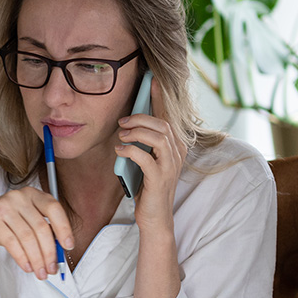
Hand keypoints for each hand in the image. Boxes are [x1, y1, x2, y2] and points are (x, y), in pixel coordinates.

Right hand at [0, 186, 73, 279]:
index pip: (54, 208)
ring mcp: (3, 206)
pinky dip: (22, 258)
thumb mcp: (26, 222)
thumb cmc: (4, 225)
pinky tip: (27, 267)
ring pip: (27, 237)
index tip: (69, 246)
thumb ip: (44, 231)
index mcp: (32, 194)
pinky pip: (12, 243)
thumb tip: (61, 251)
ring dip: (37, 259)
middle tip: (52, 269)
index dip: (64, 228)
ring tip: (40, 272)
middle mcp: (18, 197)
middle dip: (49, 252)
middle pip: (41, 227)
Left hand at [114, 79, 187, 231]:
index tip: (152, 80)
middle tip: (123, 121)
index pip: (168, 116)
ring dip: (136, 132)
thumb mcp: (147, 160)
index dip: (160, 97)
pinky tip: (120, 150)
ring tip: (122, 135)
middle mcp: (177, 153)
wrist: (155, 218)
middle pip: (162, 123)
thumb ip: (143, 142)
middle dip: (140, 117)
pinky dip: (130, 150)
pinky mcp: (159, 178)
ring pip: (157, 137)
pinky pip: (145, 157)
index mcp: (176, 145)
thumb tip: (127, 124)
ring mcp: (170, 165)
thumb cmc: (148, 187)